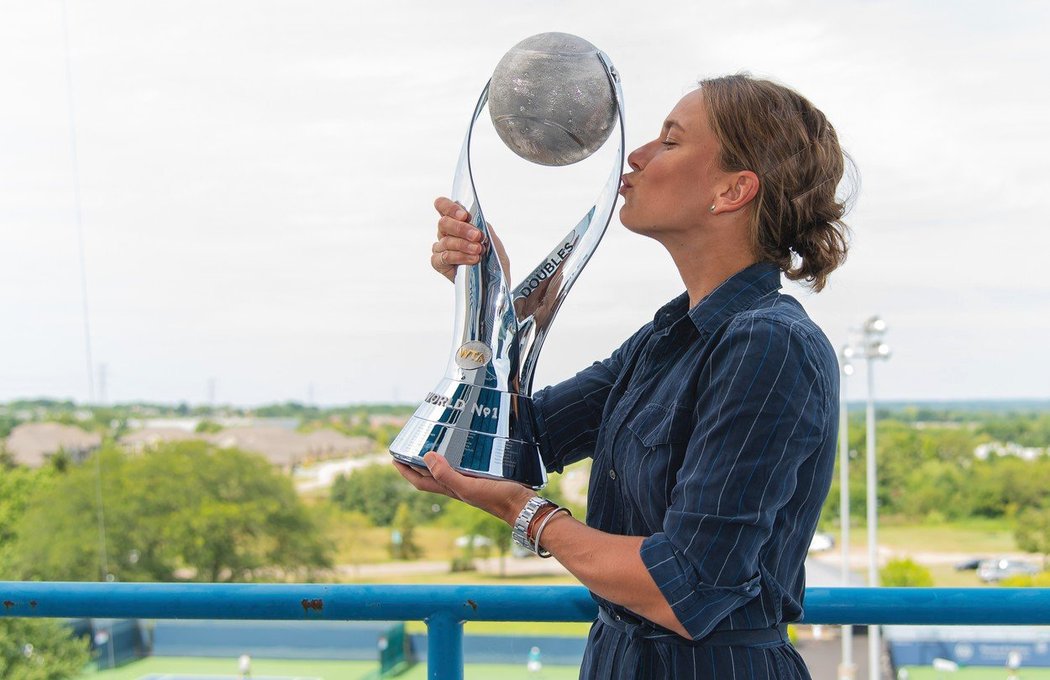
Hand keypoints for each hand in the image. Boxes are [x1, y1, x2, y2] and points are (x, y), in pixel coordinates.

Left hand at [393, 452, 534, 524]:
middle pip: (430, 474)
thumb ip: (447, 475)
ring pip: (446, 468)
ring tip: (431, 441)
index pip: (420, 480)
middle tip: (410, 444)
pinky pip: (463, 463)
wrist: (523, 505)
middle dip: (417, 462)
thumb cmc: (497, 499)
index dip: (405, 471)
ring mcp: (470, 480)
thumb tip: (426, 457)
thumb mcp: (469, 487)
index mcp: (450, 489)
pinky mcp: (483, 474)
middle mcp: (457, 485)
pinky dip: (456, 455)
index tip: (394, 457)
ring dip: (436, 457)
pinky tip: (462, 445)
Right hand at [432, 197, 510, 282]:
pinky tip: (472, 260)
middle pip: (443, 223)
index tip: (464, 216)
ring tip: (478, 250)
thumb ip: (483, 227)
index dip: (450, 207)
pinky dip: (459, 257)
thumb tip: (475, 220)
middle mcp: (445, 232)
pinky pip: (444, 257)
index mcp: (455, 220)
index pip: (442, 205)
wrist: (494, 279)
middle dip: (461, 229)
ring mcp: (440, 247)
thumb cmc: (492, 257)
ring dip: (464, 245)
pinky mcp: (438, 263)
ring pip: (446, 241)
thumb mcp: (492, 239)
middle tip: (477, 236)